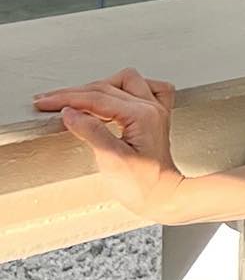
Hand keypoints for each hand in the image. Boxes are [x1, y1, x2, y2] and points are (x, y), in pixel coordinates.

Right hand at [32, 67, 184, 220]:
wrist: (163, 197)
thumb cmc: (142, 185)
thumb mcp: (111, 160)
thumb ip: (91, 131)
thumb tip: (70, 112)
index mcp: (142, 115)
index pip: (97, 98)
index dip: (67, 99)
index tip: (45, 102)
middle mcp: (151, 107)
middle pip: (107, 87)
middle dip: (75, 93)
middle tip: (50, 101)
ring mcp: (155, 109)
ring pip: (125, 82)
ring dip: (99, 87)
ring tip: (76, 99)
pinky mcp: (154, 116)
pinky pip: (145, 88)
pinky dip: (124, 89)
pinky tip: (113, 96)